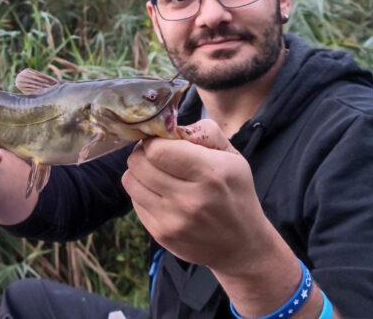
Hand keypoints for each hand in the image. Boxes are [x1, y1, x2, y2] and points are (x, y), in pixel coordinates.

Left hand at [122, 119, 281, 275]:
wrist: (242, 246)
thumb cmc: (236, 194)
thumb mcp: (233, 157)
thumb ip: (204, 133)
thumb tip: (170, 126)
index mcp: (210, 174)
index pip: (157, 149)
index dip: (154, 140)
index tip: (162, 141)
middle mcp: (189, 199)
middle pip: (138, 163)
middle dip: (143, 153)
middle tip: (157, 156)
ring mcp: (172, 220)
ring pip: (130, 181)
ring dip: (139, 173)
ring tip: (158, 174)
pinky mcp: (161, 234)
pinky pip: (135, 202)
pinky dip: (143, 193)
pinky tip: (162, 195)